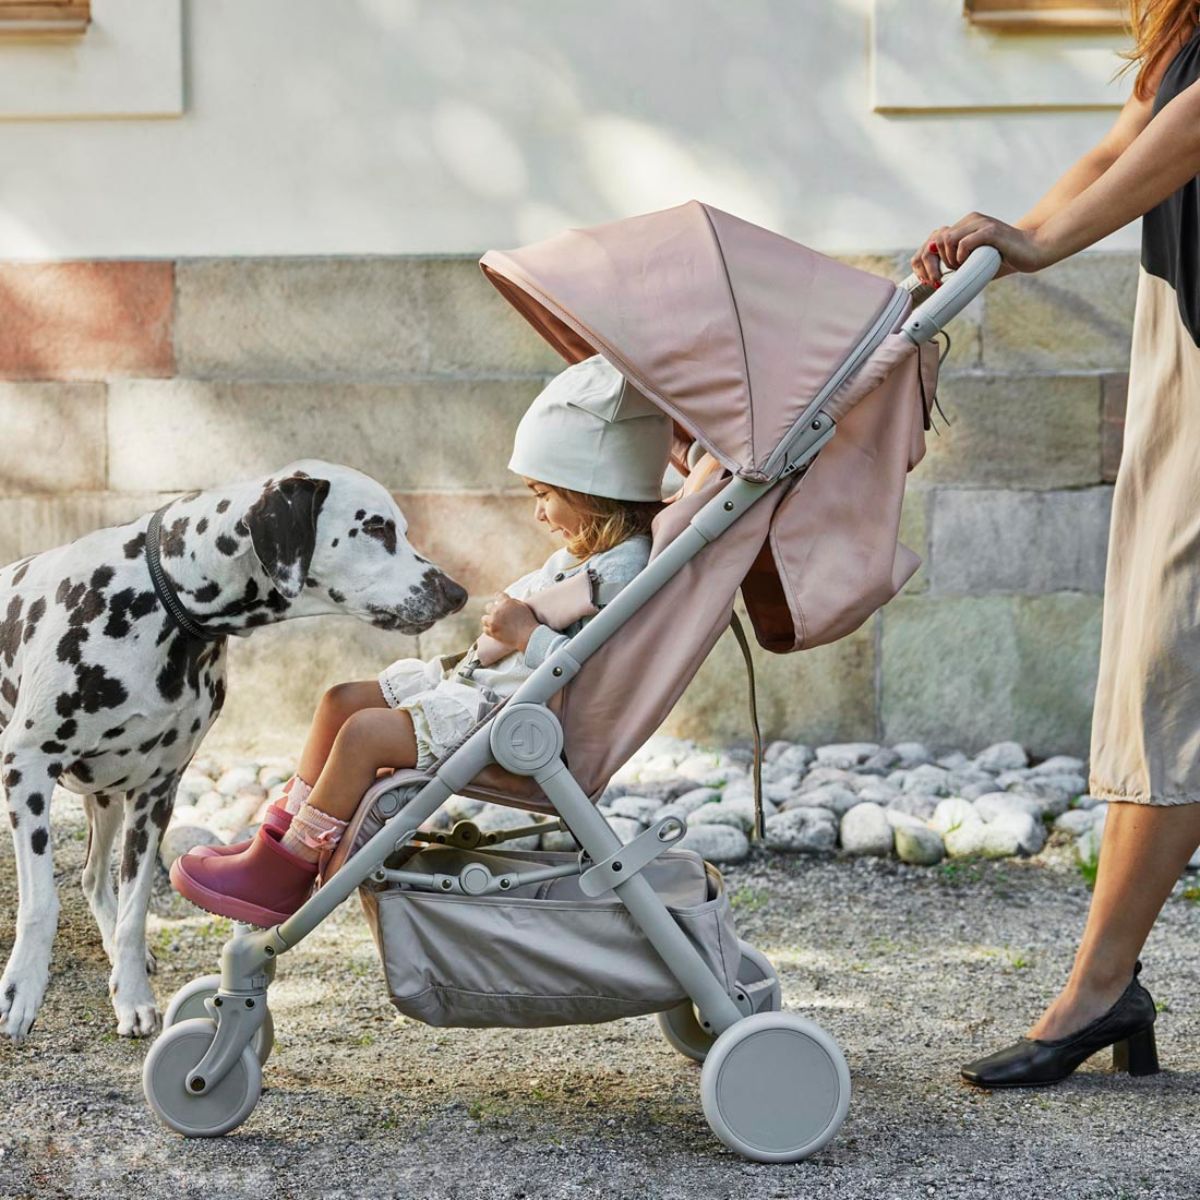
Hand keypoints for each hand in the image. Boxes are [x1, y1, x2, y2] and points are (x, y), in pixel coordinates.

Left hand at [480, 592, 538, 652]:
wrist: (529, 636)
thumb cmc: (529, 621)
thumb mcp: (522, 606)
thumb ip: (512, 602)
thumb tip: (506, 601)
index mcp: (506, 602)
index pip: (498, 595)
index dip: (499, 598)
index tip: (499, 601)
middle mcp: (498, 610)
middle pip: (488, 606)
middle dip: (492, 610)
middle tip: (497, 615)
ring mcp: (494, 621)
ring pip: (484, 619)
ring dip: (489, 620)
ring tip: (494, 623)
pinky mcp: (492, 631)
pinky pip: (485, 629)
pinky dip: (489, 630)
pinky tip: (494, 630)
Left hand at [911, 213, 1055, 285]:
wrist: (1032, 251)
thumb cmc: (1002, 259)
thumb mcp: (973, 263)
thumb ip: (954, 264)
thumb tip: (932, 279)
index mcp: (963, 226)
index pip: (931, 239)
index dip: (923, 260)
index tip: (928, 278)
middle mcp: (969, 221)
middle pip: (935, 240)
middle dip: (931, 264)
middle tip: (939, 279)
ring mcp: (980, 224)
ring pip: (946, 239)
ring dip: (948, 260)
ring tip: (959, 270)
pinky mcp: (990, 231)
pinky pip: (964, 242)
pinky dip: (961, 257)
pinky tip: (968, 264)